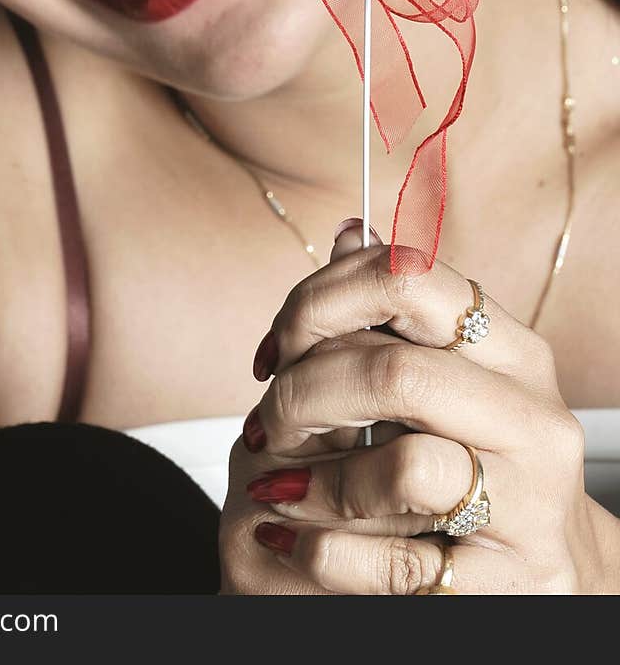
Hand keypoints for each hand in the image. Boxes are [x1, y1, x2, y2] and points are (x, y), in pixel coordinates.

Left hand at [219, 224, 619, 594]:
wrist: (548, 581)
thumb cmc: (477, 464)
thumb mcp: (437, 379)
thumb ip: (387, 314)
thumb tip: (348, 229)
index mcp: (512, 351)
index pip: (408, 279)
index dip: (320, 302)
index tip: (278, 346)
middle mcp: (531, 418)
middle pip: (394, 372)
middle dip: (303, 394)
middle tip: (267, 423)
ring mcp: (528, 505)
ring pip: (403, 468)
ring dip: (316, 480)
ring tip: (280, 486)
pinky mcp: (507, 584)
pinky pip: (395, 564)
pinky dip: (323, 552)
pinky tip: (294, 539)